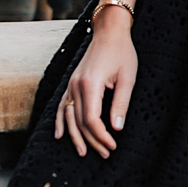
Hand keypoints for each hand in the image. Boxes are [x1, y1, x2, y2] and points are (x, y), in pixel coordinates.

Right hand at [55, 17, 136, 158]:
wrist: (109, 32)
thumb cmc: (122, 53)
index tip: (113, 146)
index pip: (91, 119)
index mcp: (90, 84)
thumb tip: (116, 129)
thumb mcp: (127, 78)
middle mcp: (76, 85)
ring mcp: (71, 84)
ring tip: (84, 152)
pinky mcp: (71, 83)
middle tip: (106, 154)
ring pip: (69, 117)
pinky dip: (60, 122)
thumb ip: (120, 103)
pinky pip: (62, 106)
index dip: (101, 136)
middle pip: (80, 121)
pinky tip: (60, 136)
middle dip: (92, 140)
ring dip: (76, 136)